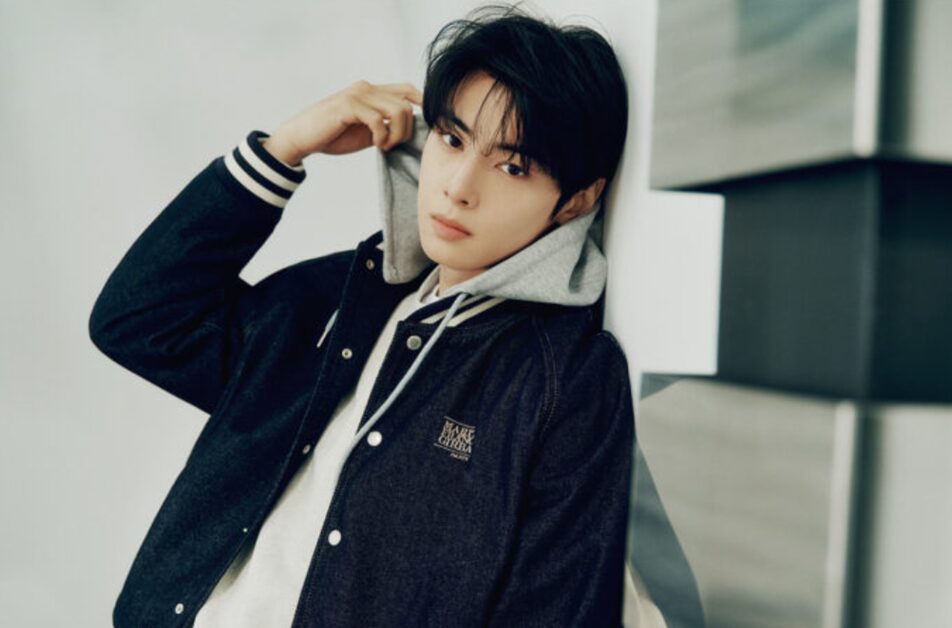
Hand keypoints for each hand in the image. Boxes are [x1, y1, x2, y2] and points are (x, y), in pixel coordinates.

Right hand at [263, 80, 422, 165]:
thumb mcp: (367, 131)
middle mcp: (367, 88)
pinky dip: (382, 136)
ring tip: (383, 145)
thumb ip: (386, 125)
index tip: (425, 124)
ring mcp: (358, 95)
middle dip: (407, 129)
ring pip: (398, 110)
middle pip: (407, 104)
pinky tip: (375, 144)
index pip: (407, 89)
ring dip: (396, 134)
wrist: (302, 138)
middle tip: (392, 145)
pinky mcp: (349, 106)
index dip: (423, 103)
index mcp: (372, 91)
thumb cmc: (333, 135)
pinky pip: (379, 119)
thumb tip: (410, 129)